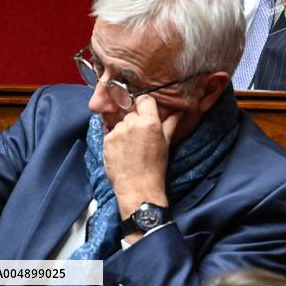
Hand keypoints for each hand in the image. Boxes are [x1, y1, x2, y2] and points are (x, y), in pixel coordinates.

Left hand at [103, 96, 175, 224]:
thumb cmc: (155, 165)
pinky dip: (116, 138)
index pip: (144, 99)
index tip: (146, 110)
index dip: (145, 104)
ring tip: (131, 145)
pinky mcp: (106, 140)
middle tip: (141, 133)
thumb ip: (170, 123)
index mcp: (149, 122)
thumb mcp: (166, 142)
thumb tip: (179, 112)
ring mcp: (117, 132)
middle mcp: (132, 123)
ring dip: (125, 129)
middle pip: (132, 112)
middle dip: (136, 119)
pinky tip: (123, 150)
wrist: (138, 186)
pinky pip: (112, 132)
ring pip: (121, 122)